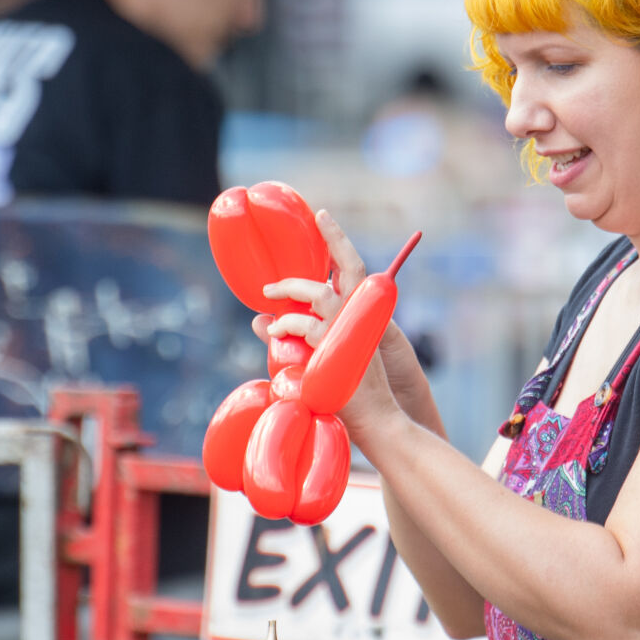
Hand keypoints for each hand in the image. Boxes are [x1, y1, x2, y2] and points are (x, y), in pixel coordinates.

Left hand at [255, 209, 403, 434]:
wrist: (379, 422)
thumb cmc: (351, 395)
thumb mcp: (316, 359)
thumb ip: (291, 336)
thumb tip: (260, 320)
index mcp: (362, 315)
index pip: (353, 270)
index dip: (339, 241)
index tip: (323, 217)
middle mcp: (362, 316)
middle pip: (347, 268)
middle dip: (328, 242)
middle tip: (289, 256)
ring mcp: (354, 330)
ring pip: (320, 294)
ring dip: (291, 291)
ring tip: (270, 297)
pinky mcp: (340, 347)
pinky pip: (309, 325)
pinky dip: (288, 325)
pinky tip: (275, 332)